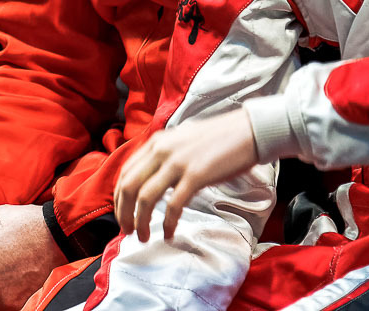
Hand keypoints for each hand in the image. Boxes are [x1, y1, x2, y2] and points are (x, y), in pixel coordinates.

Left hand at [114, 110, 256, 241]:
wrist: (249, 131)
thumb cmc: (219, 138)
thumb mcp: (182, 140)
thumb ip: (164, 155)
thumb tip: (150, 179)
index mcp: (156, 142)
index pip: (125, 173)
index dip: (119, 198)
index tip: (123, 214)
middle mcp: (162, 150)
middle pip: (128, 186)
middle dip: (124, 213)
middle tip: (128, 230)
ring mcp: (178, 163)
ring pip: (145, 198)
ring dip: (140, 222)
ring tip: (143, 237)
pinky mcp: (195, 175)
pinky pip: (173, 206)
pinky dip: (167, 223)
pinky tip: (169, 233)